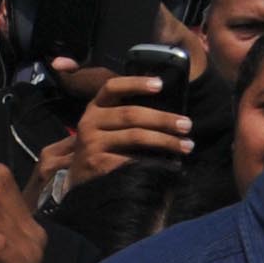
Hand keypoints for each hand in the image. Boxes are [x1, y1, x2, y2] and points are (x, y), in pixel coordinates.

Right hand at [63, 74, 193, 173]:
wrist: (76, 179)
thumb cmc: (100, 148)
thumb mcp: (104, 126)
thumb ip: (124, 114)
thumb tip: (167, 109)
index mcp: (95, 108)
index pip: (112, 87)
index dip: (136, 83)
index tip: (160, 84)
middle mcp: (90, 122)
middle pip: (131, 114)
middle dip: (163, 119)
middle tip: (187, 125)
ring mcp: (92, 143)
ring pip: (135, 136)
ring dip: (165, 140)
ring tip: (186, 145)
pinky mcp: (97, 163)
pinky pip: (131, 159)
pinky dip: (153, 162)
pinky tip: (169, 164)